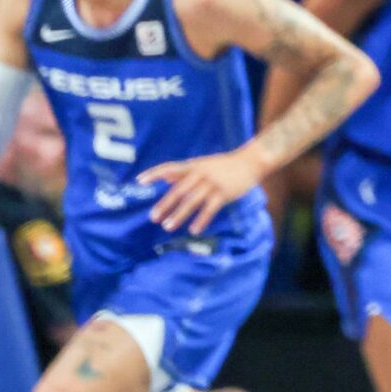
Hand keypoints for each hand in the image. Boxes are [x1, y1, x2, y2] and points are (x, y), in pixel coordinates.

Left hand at [140, 147, 264, 233]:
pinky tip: (194, 230)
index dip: (154, 173)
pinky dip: (201, 220)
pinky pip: (210, 209)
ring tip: (168, 227)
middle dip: (165, 204)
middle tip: (153, 217)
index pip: (169, 167)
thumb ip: (184, 172)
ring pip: (192, 201)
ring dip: (179, 215)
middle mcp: (200, 173)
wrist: (251, 161)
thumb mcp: (203, 164)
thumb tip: (165, 178)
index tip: (139, 181)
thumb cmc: (225, 165)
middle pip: (178, 190)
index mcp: (193, 166)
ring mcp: (212, 183)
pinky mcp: (224, 193)